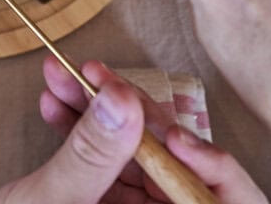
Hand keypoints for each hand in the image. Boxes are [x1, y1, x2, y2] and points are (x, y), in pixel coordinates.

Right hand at [0, 58, 263, 203]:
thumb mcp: (52, 201)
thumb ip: (91, 154)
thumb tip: (124, 101)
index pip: (217, 202)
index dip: (209, 164)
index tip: (167, 130)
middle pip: (171, 165)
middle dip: (132, 115)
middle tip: (97, 78)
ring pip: (133, 154)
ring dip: (98, 110)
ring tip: (64, 79)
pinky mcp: (101, 200)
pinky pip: (105, 159)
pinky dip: (80, 127)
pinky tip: (55, 104)